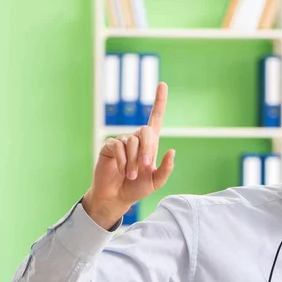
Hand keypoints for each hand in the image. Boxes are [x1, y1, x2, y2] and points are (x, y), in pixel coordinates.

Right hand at [82, 82, 174, 228]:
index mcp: (150, 144)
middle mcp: (136, 139)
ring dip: (134, 161)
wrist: (118, 197)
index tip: (162, 84)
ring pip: (132, 142)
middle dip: (147, 150)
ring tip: (131, 175)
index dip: (159, 102)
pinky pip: (118, 147)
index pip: (155, 118)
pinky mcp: (109, 146)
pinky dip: (123, 161)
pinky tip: (122, 170)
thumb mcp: (157, 182)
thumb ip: (166, 168)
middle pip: (145, 131)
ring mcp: (122, 141)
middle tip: (146, 167)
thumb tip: (172, 151)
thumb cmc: (137, 188)